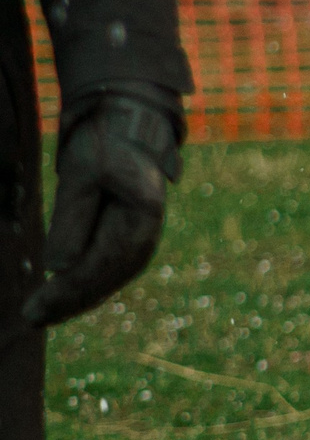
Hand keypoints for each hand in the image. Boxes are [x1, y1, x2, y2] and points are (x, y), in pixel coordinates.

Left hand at [22, 93, 182, 328]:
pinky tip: (68, 292)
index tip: (35, 309)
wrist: (132, 122)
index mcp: (140, 217)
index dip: (66, 292)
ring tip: (47, 312)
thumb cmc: (105, 143)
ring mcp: (144, 234)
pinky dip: (89, 282)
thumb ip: (72, 220)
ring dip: (80, 297)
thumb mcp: (81, 174)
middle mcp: (148, 232)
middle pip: (108, 278)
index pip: (99, 266)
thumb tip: (57, 267)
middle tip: (32, 317)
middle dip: (71, 301)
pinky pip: (111, 266)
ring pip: (111, 277)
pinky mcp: (132, 232)